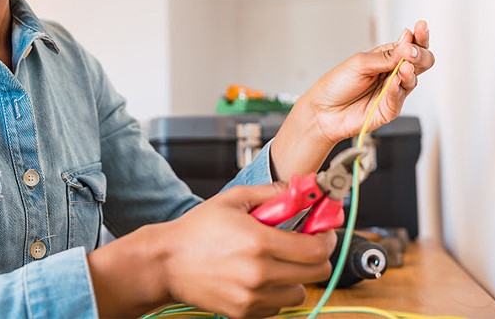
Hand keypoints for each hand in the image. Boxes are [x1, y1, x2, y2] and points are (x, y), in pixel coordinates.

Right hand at [87, 183, 334, 317]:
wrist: (167, 263)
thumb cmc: (197, 230)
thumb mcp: (233, 200)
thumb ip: (270, 192)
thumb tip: (299, 189)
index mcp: (259, 242)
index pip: (316, 248)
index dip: (327, 238)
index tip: (324, 232)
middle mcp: (260, 273)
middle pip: (316, 272)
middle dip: (317, 256)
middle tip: (306, 244)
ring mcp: (253, 297)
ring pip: (300, 292)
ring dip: (297, 276)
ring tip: (279, 261)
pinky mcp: (245, 313)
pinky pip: (279, 306)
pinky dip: (278, 292)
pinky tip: (262, 276)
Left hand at [306, 19, 434, 144]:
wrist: (323, 110)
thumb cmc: (337, 84)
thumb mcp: (359, 63)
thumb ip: (385, 56)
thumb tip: (407, 44)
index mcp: (386, 57)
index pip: (410, 45)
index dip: (419, 36)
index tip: (421, 27)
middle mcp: (392, 73)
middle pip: (420, 62)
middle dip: (420, 54)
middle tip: (411, 51)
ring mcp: (393, 91)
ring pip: (413, 79)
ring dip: (410, 71)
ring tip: (404, 66)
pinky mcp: (389, 109)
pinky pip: (399, 98)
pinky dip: (397, 89)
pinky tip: (394, 82)